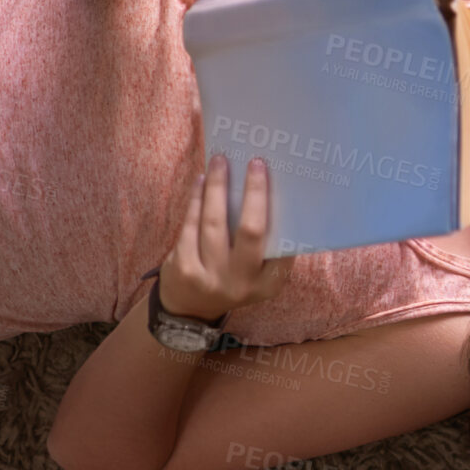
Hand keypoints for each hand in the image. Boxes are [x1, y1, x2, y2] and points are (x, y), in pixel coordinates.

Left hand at [158, 155, 293, 322]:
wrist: (190, 308)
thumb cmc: (232, 279)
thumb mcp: (259, 276)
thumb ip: (269, 249)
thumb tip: (274, 197)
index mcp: (268, 284)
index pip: (284, 246)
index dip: (286, 215)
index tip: (284, 183)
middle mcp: (242, 282)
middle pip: (251, 231)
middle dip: (254, 193)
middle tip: (256, 163)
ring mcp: (210, 277)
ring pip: (215, 222)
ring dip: (218, 187)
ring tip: (221, 161)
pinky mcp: (183, 267)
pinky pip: (191, 225)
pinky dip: (197, 199)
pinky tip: (202, 181)